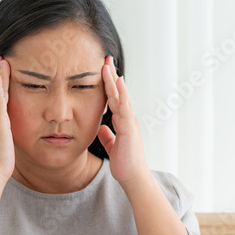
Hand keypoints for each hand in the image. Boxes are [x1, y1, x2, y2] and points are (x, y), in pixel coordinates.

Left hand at [97, 55, 148, 187]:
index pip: (114, 98)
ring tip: (108, 65)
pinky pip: (125, 107)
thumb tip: (102, 129)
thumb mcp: (113, 146)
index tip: (102, 69)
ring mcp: (130, 121)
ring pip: (121, 96)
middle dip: (111, 75)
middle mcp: (127, 118)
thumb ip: (108, 136)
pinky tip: (118, 83)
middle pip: (118, 92)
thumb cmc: (124, 163)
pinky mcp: (129, 128)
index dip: (108, 84)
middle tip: (105, 58)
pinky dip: (122, 94)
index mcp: (123, 121)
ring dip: (114, 80)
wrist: (132, 176)